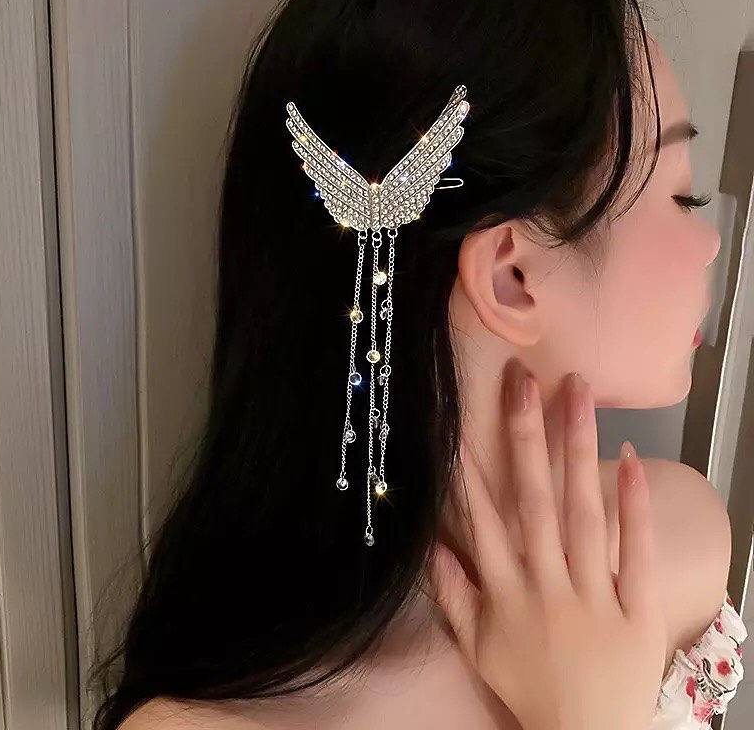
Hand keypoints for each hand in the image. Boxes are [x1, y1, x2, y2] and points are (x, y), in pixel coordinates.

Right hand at [427, 364, 667, 729]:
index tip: (461, 421)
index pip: (483, 521)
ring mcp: (594, 592)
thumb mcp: (477, 647)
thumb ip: (452, 595)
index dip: (469, 469)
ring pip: (585, 513)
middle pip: (535, 501)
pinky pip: (637, 551)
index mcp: (506, 592)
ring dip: (579, 450)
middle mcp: (546, 584)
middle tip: (525, 382)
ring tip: (578, 395)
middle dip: (526, 437)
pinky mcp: (638, 606)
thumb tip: (430, 544)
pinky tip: (631, 457)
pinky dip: (635, 505)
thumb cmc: (530, 686)